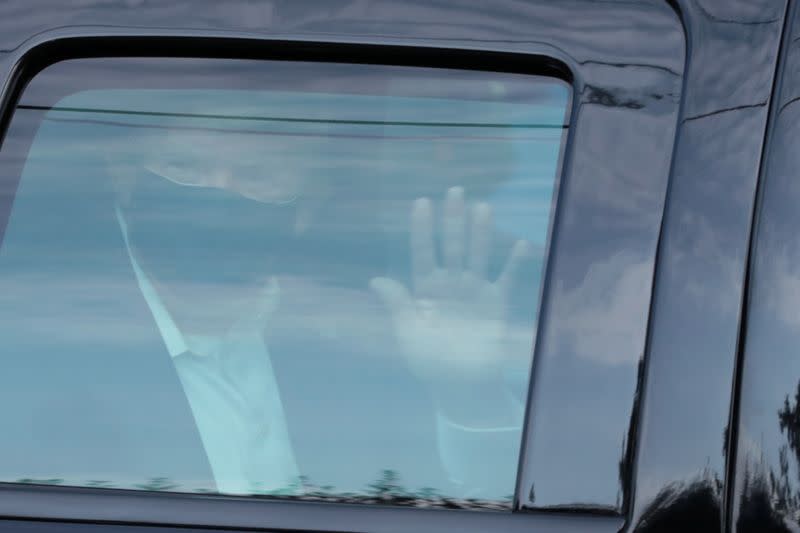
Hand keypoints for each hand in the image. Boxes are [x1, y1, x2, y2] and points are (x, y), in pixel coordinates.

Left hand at [370, 186, 530, 390]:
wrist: (462, 385)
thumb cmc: (429, 361)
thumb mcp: (408, 333)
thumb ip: (398, 304)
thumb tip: (376, 280)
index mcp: (425, 289)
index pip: (422, 251)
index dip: (422, 228)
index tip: (421, 202)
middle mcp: (450, 284)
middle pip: (452, 245)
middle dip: (453, 219)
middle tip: (455, 191)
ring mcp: (474, 291)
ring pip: (478, 254)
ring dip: (481, 232)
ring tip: (482, 207)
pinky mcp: (496, 303)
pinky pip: (506, 278)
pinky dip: (514, 263)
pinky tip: (522, 244)